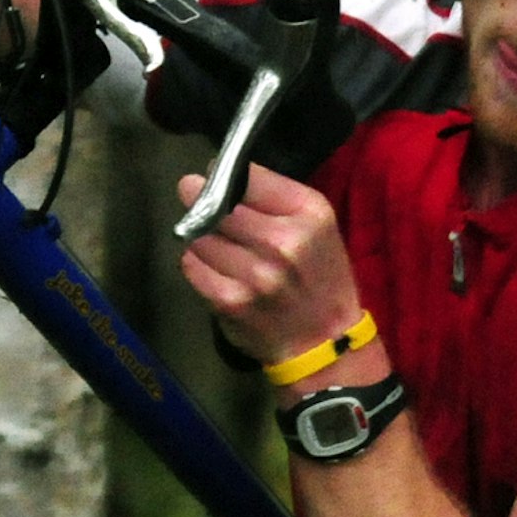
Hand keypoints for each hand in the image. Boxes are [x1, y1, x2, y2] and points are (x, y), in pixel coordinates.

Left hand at [177, 167, 375, 373]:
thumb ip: (273, 195)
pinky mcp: (231, 300)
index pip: (246, 177)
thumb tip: (213, 173)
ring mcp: (255, 274)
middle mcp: (283, 242)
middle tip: (200, 205)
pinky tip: (216, 270)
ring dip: (201, 237)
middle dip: (201, 201)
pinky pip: (192, 265)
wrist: (325, 343)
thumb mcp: (317, 225)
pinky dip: (197, 263)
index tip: (216, 181)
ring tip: (218, 245)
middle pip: (216, 204)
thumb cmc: (320, 277)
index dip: (223, 176)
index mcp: (309, 215)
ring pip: (199, 234)